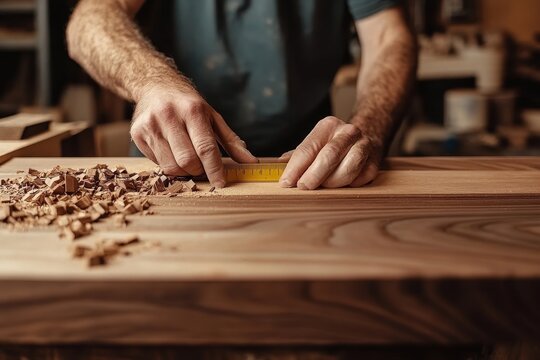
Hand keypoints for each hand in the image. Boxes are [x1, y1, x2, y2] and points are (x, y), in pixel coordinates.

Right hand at [130, 85, 257, 187]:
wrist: (154, 85)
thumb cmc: (188, 104)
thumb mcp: (213, 117)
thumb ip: (232, 142)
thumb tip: (252, 163)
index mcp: (192, 110)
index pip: (205, 147)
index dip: (214, 169)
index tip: (221, 183)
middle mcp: (169, 116)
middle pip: (187, 161)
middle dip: (198, 171)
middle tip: (202, 168)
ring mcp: (150, 125)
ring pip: (170, 166)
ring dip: (183, 171)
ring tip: (188, 160)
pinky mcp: (137, 133)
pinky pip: (157, 163)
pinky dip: (168, 164)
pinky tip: (171, 152)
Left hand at [279, 116, 381, 189]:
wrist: (369, 132)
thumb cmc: (334, 143)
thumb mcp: (315, 142)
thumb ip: (298, 155)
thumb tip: (278, 166)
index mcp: (328, 126)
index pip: (308, 148)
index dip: (295, 168)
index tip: (286, 183)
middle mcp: (348, 132)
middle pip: (329, 156)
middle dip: (313, 175)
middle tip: (303, 187)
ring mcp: (364, 146)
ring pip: (348, 169)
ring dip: (332, 182)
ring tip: (323, 187)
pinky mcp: (375, 162)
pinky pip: (360, 179)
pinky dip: (348, 185)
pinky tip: (341, 185)